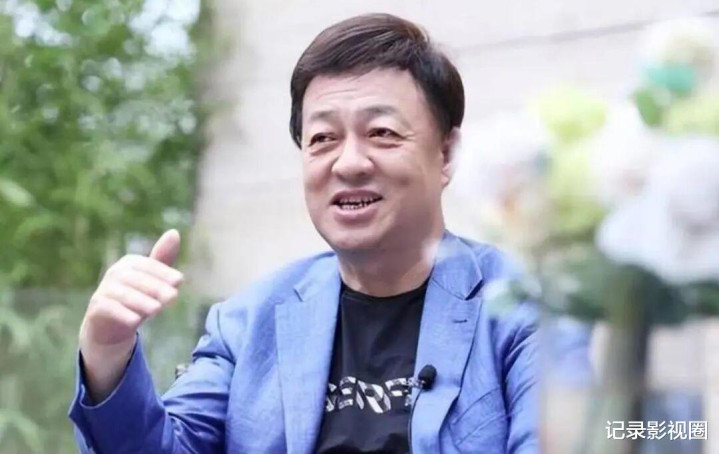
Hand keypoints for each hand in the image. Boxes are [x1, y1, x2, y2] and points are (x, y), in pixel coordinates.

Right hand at [79, 229, 183, 401]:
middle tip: (173, 298)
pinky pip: (108, 308)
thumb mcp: (152, 280)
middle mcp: (115, 273)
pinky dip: (122, 313)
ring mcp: (104, 289)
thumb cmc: (137, 298)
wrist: (110, 326)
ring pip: (123, 294)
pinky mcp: (96, 307)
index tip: (179, 281)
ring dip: (141, 301)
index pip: (148, 265)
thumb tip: (174, 232)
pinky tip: (135, 321)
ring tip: (157, 309)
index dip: (163, 272)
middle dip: (156, 288)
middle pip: (136, 279)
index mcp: (130, 263)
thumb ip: (163, 259)